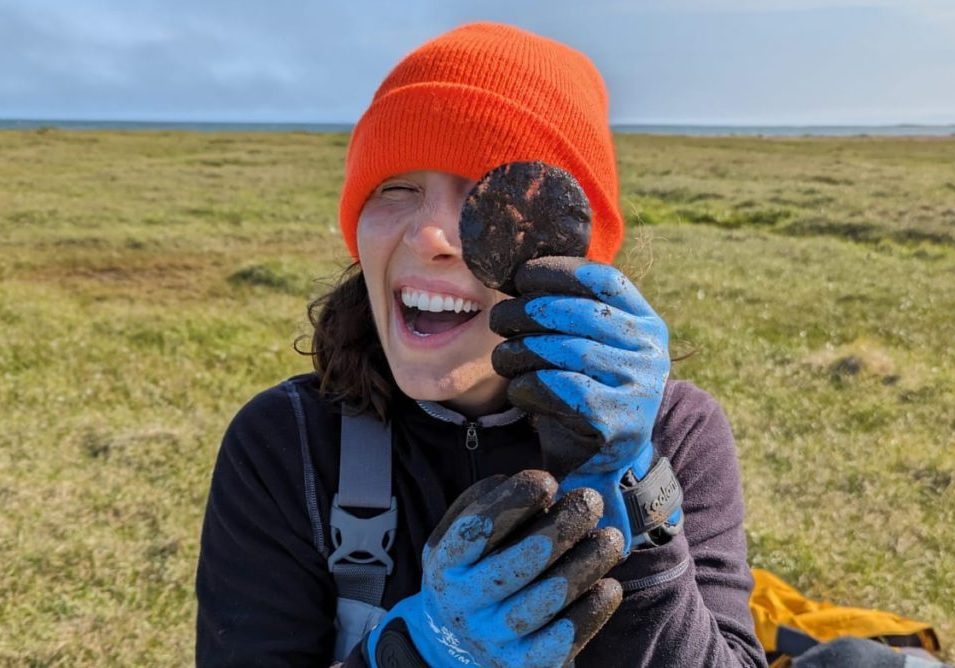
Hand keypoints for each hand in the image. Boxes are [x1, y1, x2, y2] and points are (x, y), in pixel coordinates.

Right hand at [364, 470, 622, 667]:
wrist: (461, 640)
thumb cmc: (477, 565)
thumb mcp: (464, 532)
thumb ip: (489, 501)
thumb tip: (538, 488)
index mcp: (445, 563)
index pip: (477, 529)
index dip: (514, 501)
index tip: (548, 481)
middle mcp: (464, 603)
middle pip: (520, 562)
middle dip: (563, 525)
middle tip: (591, 501)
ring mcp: (492, 638)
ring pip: (548, 598)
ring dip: (587, 562)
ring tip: (611, 539)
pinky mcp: (522, 665)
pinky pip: (564, 640)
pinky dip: (591, 611)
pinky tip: (609, 585)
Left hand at [490, 257, 681, 550]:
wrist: (600, 463)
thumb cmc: (582, 390)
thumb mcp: (586, 344)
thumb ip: (567, 310)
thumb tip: (517, 271)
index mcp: (646, 323)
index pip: (604, 279)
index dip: (557, 270)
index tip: (520, 276)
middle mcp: (650, 351)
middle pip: (575, 312)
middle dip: (525, 311)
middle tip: (497, 319)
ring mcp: (637, 386)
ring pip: (561, 350)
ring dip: (519, 350)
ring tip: (502, 357)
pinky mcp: (614, 420)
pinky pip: (554, 387)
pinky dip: (526, 385)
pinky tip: (519, 389)